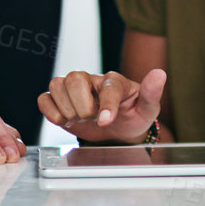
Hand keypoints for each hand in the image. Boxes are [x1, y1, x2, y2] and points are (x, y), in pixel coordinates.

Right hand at [39, 69, 165, 142]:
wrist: (120, 131)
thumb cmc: (134, 116)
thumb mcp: (148, 109)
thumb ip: (152, 93)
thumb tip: (160, 74)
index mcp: (115, 81)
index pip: (107, 87)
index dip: (106, 105)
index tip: (106, 121)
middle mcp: (92, 81)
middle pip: (74, 78)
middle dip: (82, 105)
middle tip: (91, 118)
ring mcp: (74, 90)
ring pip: (57, 84)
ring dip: (66, 108)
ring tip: (79, 119)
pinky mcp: (60, 101)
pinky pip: (44, 98)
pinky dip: (50, 110)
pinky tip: (64, 121)